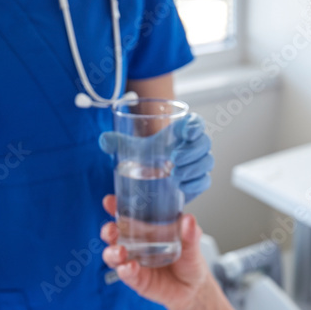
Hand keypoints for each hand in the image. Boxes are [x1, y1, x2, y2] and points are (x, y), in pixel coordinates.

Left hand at [98, 112, 212, 201]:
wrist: (155, 178)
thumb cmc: (150, 156)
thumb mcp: (134, 149)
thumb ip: (120, 143)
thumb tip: (104, 140)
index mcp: (181, 132)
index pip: (195, 123)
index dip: (195, 125)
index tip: (187, 131)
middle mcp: (193, 146)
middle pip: (204, 143)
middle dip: (191, 151)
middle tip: (174, 159)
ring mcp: (199, 164)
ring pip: (206, 162)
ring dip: (192, 169)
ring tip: (174, 175)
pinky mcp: (199, 181)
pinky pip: (204, 181)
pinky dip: (194, 184)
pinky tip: (180, 186)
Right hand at [100, 194, 210, 309]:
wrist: (194, 288)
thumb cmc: (188, 261)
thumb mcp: (191, 244)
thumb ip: (190, 233)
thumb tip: (188, 219)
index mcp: (144, 231)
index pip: (125, 216)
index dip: (114, 208)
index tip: (109, 201)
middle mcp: (135, 246)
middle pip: (113, 236)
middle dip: (108, 231)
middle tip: (112, 229)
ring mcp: (133, 262)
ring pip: (113, 256)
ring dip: (113, 252)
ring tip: (121, 251)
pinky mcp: (137, 280)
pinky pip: (126, 274)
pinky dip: (126, 270)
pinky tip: (131, 267)